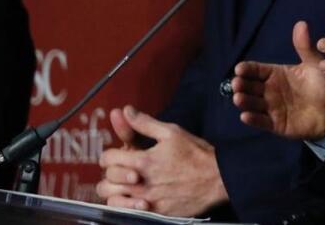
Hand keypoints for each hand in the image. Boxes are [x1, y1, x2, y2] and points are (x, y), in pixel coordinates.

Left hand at [96, 107, 227, 215]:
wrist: (218, 178)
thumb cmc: (196, 154)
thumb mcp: (171, 132)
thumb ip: (144, 123)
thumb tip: (126, 111)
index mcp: (143, 161)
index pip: (108, 159)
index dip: (109, 155)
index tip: (116, 155)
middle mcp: (142, 184)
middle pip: (106, 182)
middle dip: (111, 173)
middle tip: (121, 170)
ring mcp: (149, 201)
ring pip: (113, 201)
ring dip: (115, 192)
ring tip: (124, 186)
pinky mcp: (157, 213)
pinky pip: (128, 214)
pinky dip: (127, 206)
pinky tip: (136, 198)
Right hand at [232, 21, 324, 139]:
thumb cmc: (320, 86)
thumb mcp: (314, 64)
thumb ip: (304, 47)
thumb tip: (301, 23)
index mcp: (275, 74)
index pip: (256, 70)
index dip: (247, 69)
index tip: (239, 68)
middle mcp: (269, 90)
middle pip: (250, 86)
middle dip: (241, 85)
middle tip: (236, 83)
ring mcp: (271, 108)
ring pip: (253, 104)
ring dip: (244, 101)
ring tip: (238, 98)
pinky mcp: (276, 124)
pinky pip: (262, 122)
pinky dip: (253, 119)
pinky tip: (245, 116)